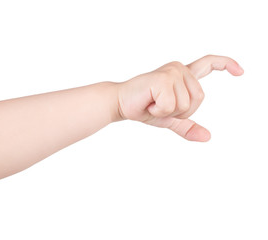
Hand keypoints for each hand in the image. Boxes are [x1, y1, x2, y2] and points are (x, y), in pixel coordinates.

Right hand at [117, 55, 243, 141]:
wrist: (120, 104)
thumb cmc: (143, 108)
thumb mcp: (170, 119)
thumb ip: (188, 125)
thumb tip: (207, 137)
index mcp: (182, 76)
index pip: (208, 64)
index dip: (226, 65)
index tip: (240, 72)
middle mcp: (178, 69)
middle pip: (199, 98)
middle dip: (181, 111)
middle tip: (159, 106)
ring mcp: (171, 72)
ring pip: (186, 103)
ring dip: (168, 111)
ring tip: (152, 103)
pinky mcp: (162, 79)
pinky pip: (171, 104)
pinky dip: (159, 111)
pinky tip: (148, 103)